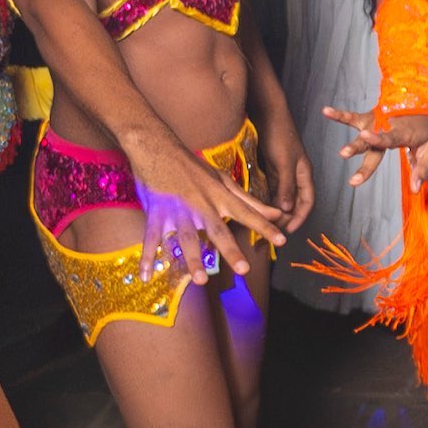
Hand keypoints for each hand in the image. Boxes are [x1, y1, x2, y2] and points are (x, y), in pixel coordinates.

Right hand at [129, 139, 287, 282]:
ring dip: (193, 259)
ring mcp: (178, 210)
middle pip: (218, 230)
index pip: (247, 213)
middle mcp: (201, 205)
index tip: (282, 241)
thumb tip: (276, 213)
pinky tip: (146, 276)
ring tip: (201, 280)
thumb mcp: (223, 179)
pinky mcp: (156, 213)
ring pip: (187, 237)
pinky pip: (152, 238)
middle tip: (244, 269)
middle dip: (231, 249)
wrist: (157, 147)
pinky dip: (147, 257)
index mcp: (219, 196)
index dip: (265, 226)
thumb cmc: (192, 166)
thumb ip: (249, 200)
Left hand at [256, 113, 316, 235]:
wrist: (266, 113)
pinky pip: (270, 189)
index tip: (290, 230)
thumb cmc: (279, 134)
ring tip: (265, 222)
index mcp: (304, 173)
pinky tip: (258, 207)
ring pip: (282, 197)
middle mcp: (295, 174)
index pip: (307, 201)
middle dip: (287, 217)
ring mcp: (282, 171)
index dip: (301, 217)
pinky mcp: (270, 168)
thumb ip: (286, 186)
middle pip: (295, 202)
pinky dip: (266, 200)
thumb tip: (287, 209)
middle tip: (274, 229)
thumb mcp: (284, 162)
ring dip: (276, 210)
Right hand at [337, 105, 427, 192]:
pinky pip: (352, 117)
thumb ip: (422, 169)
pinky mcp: (369, 119)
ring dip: (347, 136)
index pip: (388, 137)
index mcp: (402, 132)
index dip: (377, 137)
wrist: (423, 105)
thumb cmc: (425, 131)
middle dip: (356, 148)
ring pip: (359, 131)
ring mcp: (376, 122)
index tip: (365, 136)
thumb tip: (414, 189)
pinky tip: (325, 111)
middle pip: (369, 141)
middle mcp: (386, 127)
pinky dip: (339, 115)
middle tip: (342, 154)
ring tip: (334, 145)